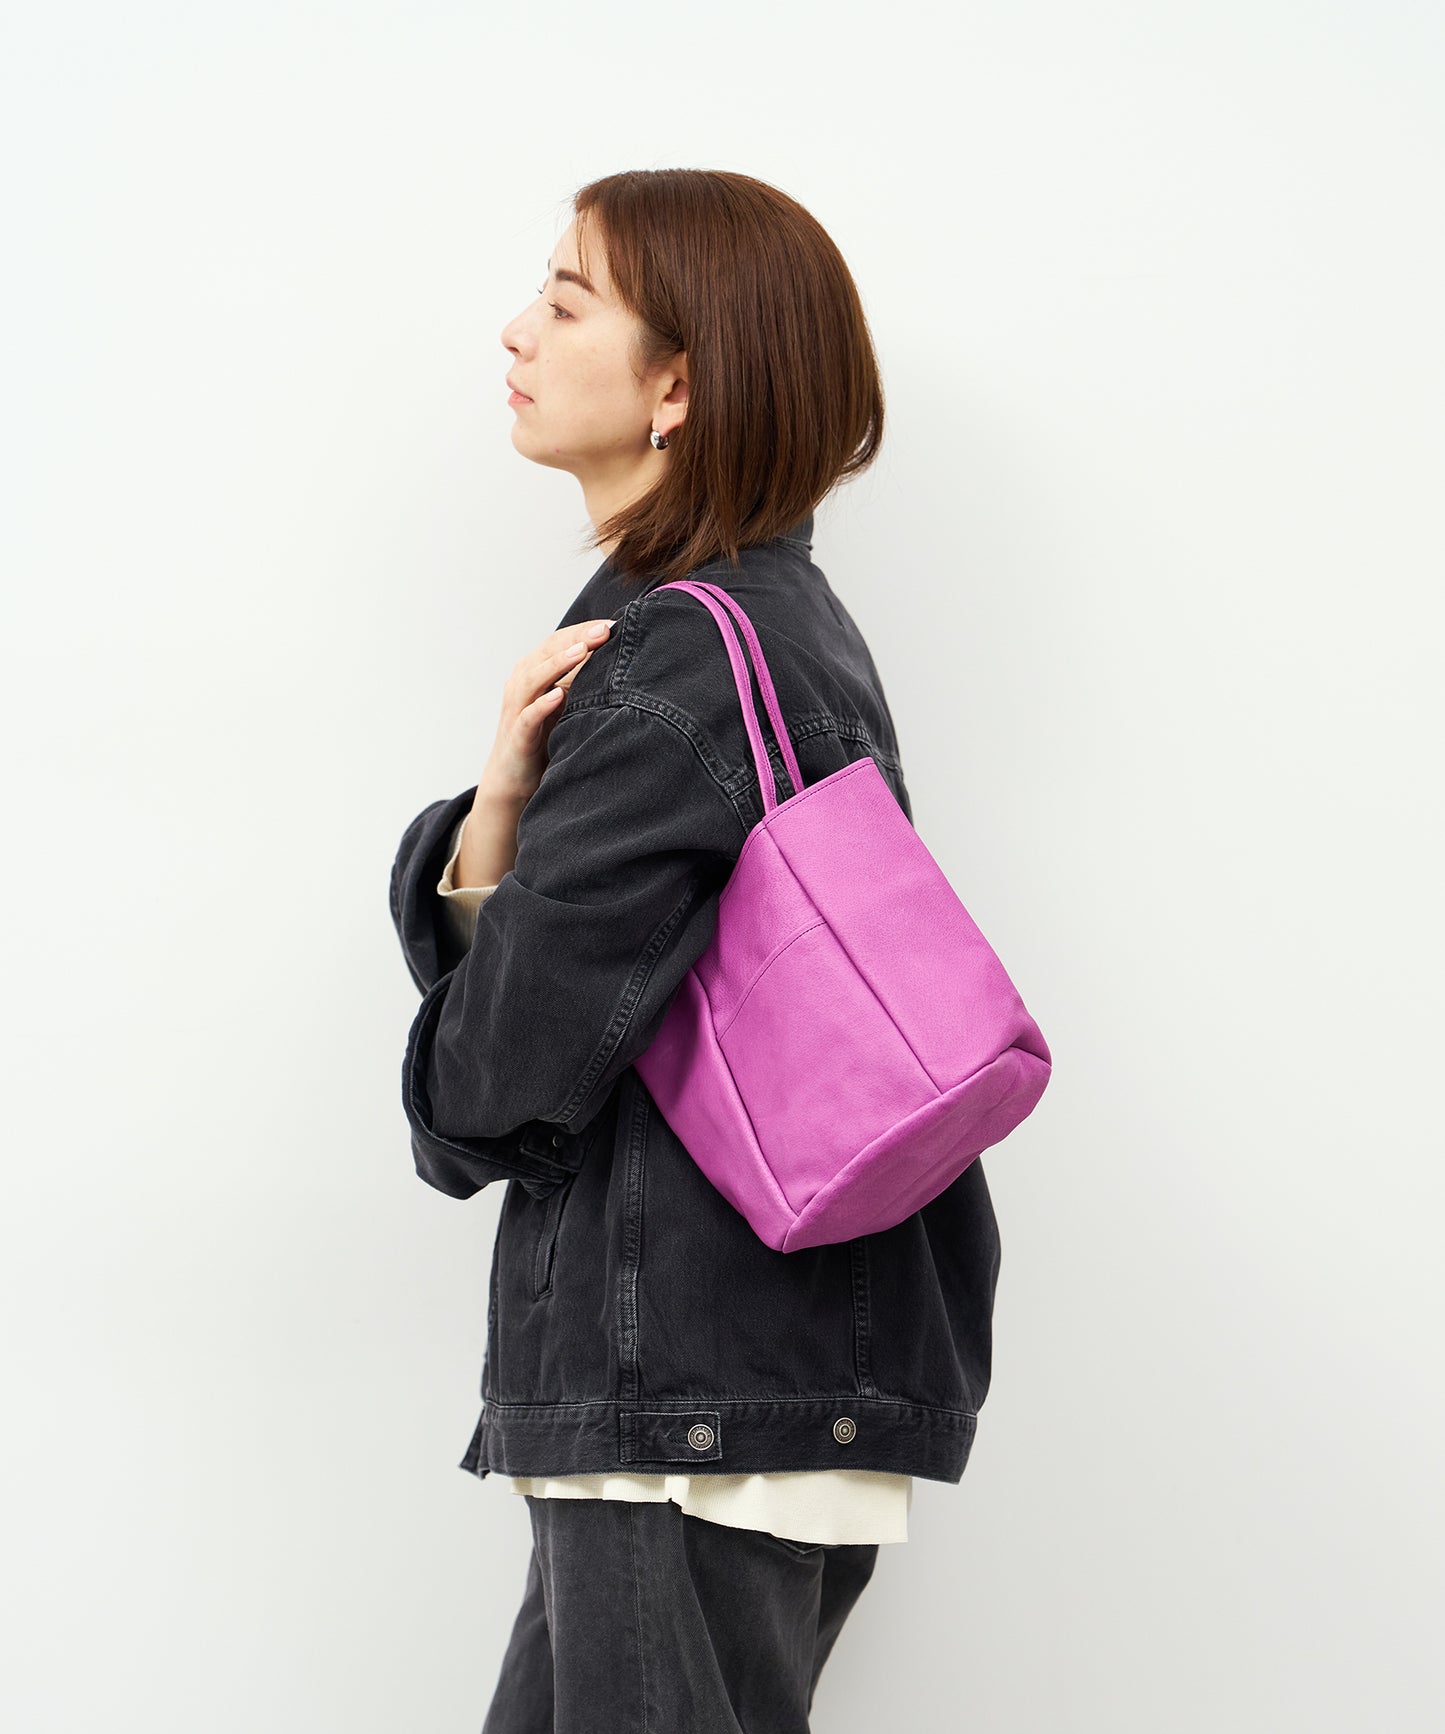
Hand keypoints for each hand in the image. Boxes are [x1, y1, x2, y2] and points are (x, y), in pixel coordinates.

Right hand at [453, 617, 614, 888]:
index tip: (614, 623)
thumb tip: (623, 662)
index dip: (583, 631)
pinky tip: (558, 696)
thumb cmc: (546, 739)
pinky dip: (542, 704)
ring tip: (583, 650)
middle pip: (547, 652)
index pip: (559, 642)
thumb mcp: (568, 706)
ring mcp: (517, 710)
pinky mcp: (516, 737)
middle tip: (605, 629)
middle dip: (577, 639)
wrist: (516, 782)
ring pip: (534, 677)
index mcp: (535, 673)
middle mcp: (522, 685)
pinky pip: (528, 716)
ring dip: (558, 663)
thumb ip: (584, 683)